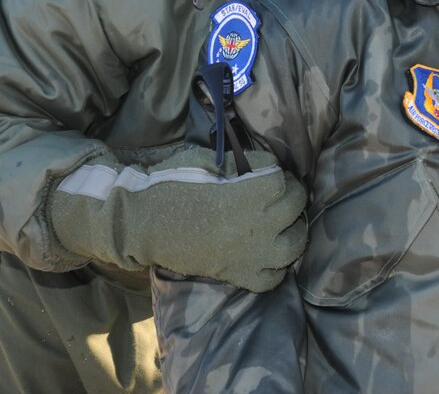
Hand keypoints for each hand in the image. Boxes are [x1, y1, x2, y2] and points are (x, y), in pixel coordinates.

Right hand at [48, 145, 306, 291]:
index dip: (277, 171)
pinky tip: (270, 252)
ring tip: (284, 220)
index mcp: (248, 196)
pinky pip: (273, 278)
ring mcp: (250, 255)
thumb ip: (242, 163)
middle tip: (280, 189)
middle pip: (296, 207)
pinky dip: (277, 266)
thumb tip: (265, 165)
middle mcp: (256, 227)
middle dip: (292, 193)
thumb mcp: (206, 160)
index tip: (269, 170)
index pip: (283, 179)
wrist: (142, 223)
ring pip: (295, 245)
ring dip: (295, 228)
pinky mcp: (239, 275)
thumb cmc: (170, 185)